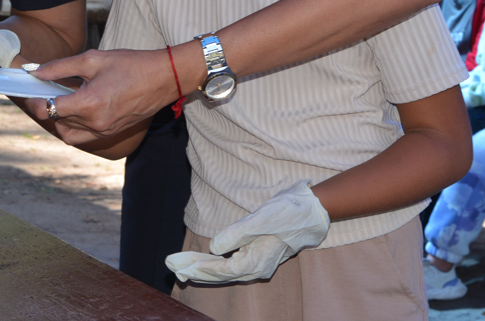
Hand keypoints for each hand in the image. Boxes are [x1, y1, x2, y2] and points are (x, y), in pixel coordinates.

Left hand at [24, 48, 176, 143]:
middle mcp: (96, 123)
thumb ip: (61, 67)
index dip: (35, 101)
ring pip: (69, 134)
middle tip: (41, 92)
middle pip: (57, 122)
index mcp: (89, 104)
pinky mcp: (112, 133)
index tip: (29, 91)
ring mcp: (105, 131)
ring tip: (59, 101)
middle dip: (45, 108)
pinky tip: (76, 107)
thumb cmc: (131, 65)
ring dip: (59, 121)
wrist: (164, 78)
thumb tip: (36, 73)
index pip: (49, 110)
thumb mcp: (93, 60)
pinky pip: (85, 136)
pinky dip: (74, 126)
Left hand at [165, 181, 329, 283]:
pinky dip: (215, 265)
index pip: (222, 270)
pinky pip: (231, 266)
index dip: (200, 268)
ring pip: (225, 271)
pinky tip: (203, 264)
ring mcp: (258, 263)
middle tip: (170, 265)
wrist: (314, 210)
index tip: (180, 266)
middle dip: (195, 270)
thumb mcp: (262, 218)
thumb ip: (237, 234)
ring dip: (202, 270)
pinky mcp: (258, 256)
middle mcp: (257, 268)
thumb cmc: (289, 211)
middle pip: (220, 274)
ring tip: (180, 269)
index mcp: (258, 261)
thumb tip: (214, 247)